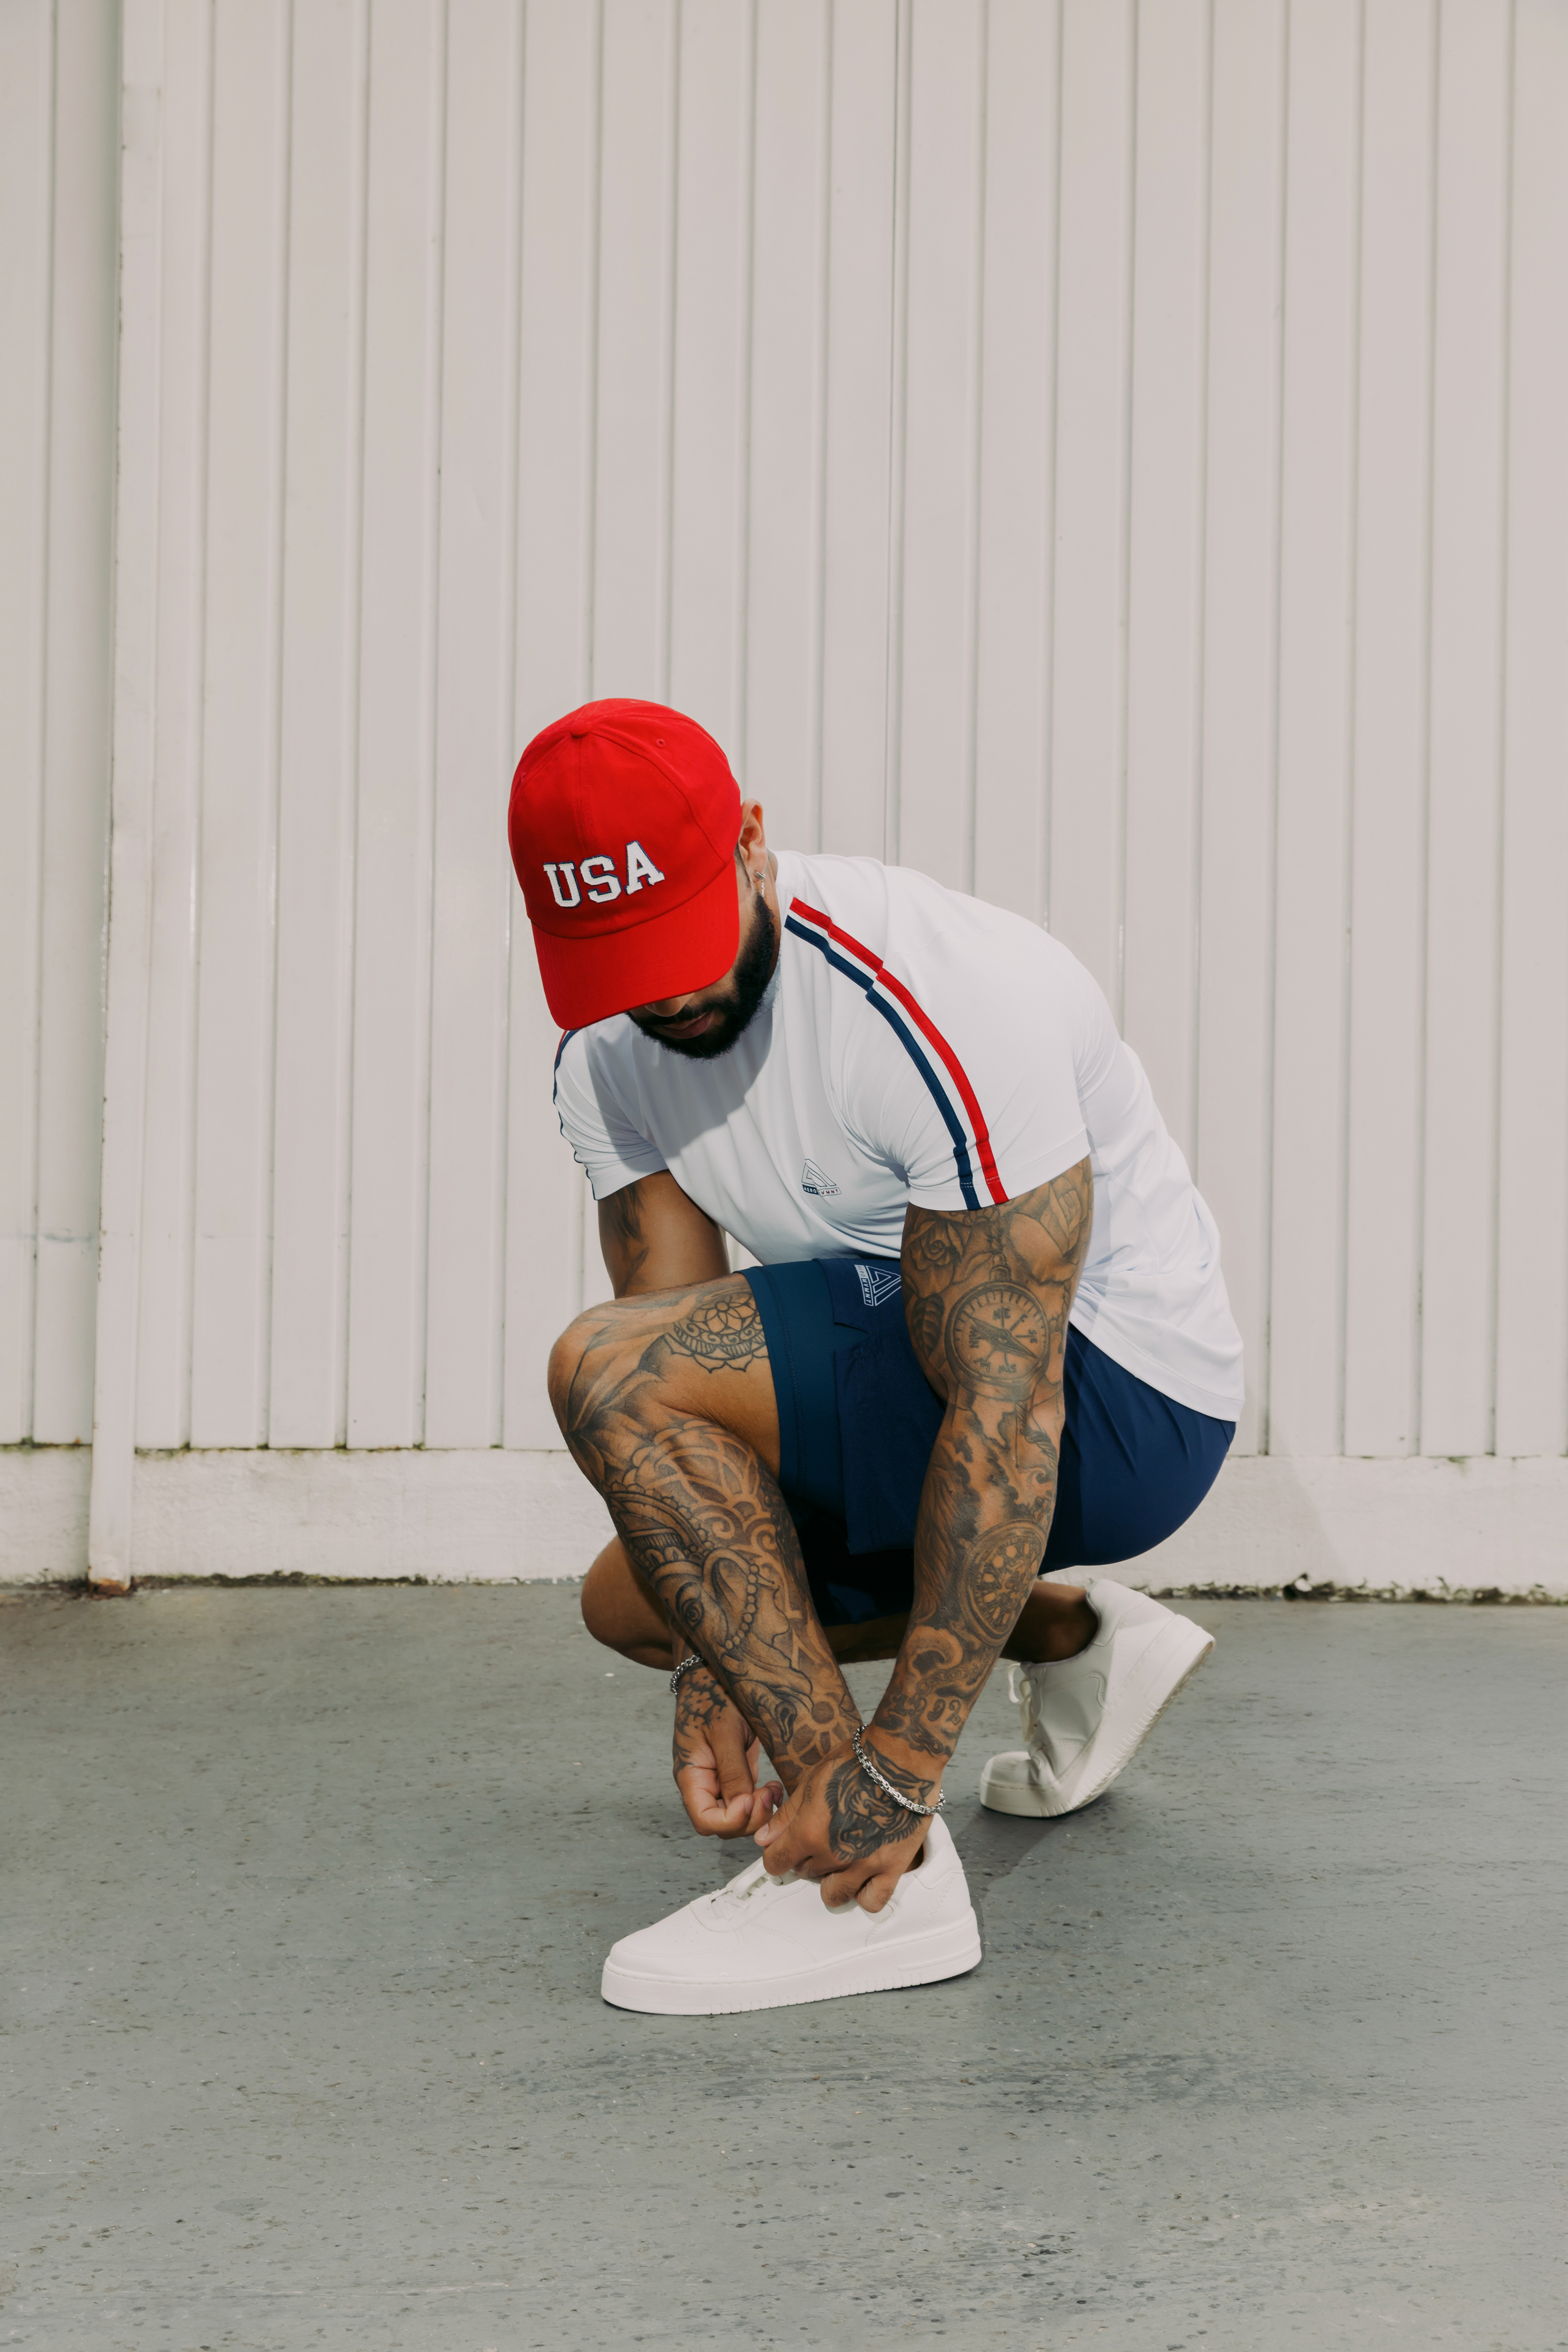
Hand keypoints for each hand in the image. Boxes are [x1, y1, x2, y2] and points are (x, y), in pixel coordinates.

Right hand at [672, 1663, 783, 1838]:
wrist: (715, 1671)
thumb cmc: (714, 1694)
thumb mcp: (724, 1730)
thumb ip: (732, 1770)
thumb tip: (743, 1806)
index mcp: (692, 1775)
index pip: (705, 1820)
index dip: (731, 1821)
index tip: (751, 1800)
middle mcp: (703, 1783)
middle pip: (722, 1824)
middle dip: (749, 1818)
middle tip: (769, 1795)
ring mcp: (719, 1779)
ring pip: (737, 1816)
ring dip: (758, 1812)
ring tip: (774, 1790)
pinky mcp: (734, 1771)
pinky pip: (746, 1799)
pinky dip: (761, 1801)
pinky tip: (774, 1788)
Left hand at [753, 1742, 934, 1910]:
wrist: (900, 1760)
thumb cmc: (857, 1762)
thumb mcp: (812, 1781)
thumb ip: (786, 1815)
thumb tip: (764, 1838)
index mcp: (808, 1832)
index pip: (776, 1862)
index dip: (776, 1854)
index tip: (783, 1848)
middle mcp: (833, 1854)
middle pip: (805, 1874)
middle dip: (807, 1859)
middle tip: (819, 1839)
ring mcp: (863, 1864)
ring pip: (834, 1894)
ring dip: (831, 1881)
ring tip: (839, 1861)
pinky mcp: (891, 1867)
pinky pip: (872, 1901)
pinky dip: (864, 1894)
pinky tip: (863, 1878)